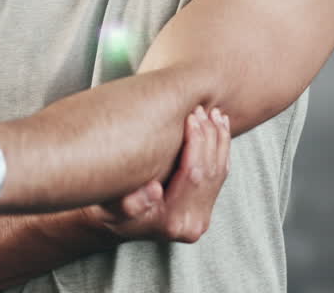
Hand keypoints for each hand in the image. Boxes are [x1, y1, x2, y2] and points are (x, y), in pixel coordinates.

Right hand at [88, 106, 230, 243]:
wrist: (118, 222)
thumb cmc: (111, 212)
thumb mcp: (111, 209)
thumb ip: (130, 204)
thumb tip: (154, 189)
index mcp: (172, 221)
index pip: (192, 174)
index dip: (195, 143)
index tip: (191, 117)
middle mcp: (192, 222)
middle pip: (210, 172)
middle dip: (208, 137)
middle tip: (202, 109)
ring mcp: (202, 216)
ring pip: (220, 171)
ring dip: (219, 140)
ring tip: (215, 114)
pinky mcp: (205, 207)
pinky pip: (220, 174)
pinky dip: (222, 149)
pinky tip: (220, 129)